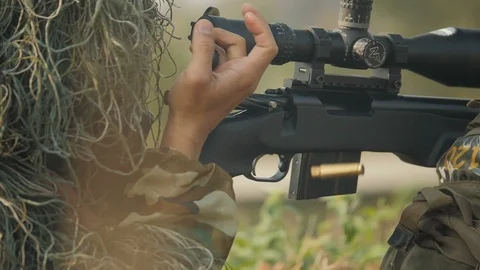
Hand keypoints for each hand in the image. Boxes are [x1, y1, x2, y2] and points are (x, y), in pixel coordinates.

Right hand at [161, 3, 277, 159]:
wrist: (186, 129)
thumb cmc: (193, 107)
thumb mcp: (196, 74)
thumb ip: (203, 47)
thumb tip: (205, 25)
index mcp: (245, 74)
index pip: (267, 46)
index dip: (260, 26)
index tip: (246, 12)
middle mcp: (244, 75)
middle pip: (242, 43)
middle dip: (221, 35)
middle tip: (200, 35)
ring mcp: (233, 78)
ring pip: (229, 49)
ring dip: (213, 43)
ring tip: (194, 46)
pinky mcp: (223, 80)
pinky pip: (221, 58)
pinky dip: (210, 52)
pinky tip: (195, 53)